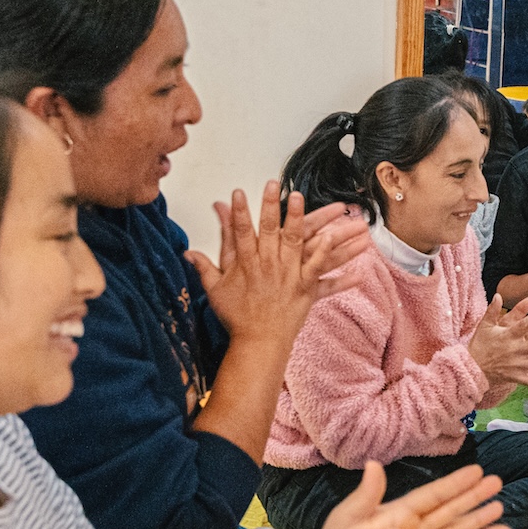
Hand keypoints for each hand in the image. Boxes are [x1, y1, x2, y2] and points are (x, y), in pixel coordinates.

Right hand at [185, 185, 370, 348]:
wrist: (257, 343)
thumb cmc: (237, 317)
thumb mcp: (216, 289)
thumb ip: (205, 266)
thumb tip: (189, 251)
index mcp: (246, 264)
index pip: (239, 232)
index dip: (237, 212)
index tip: (237, 193)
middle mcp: (267, 266)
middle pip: (270, 230)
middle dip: (272, 206)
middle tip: (276, 184)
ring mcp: (288, 276)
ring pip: (301, 244)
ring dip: (311, 222)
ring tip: (318, 204)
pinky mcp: (305, 288)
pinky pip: (320, 269)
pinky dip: (329, 256)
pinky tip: (338, 239)